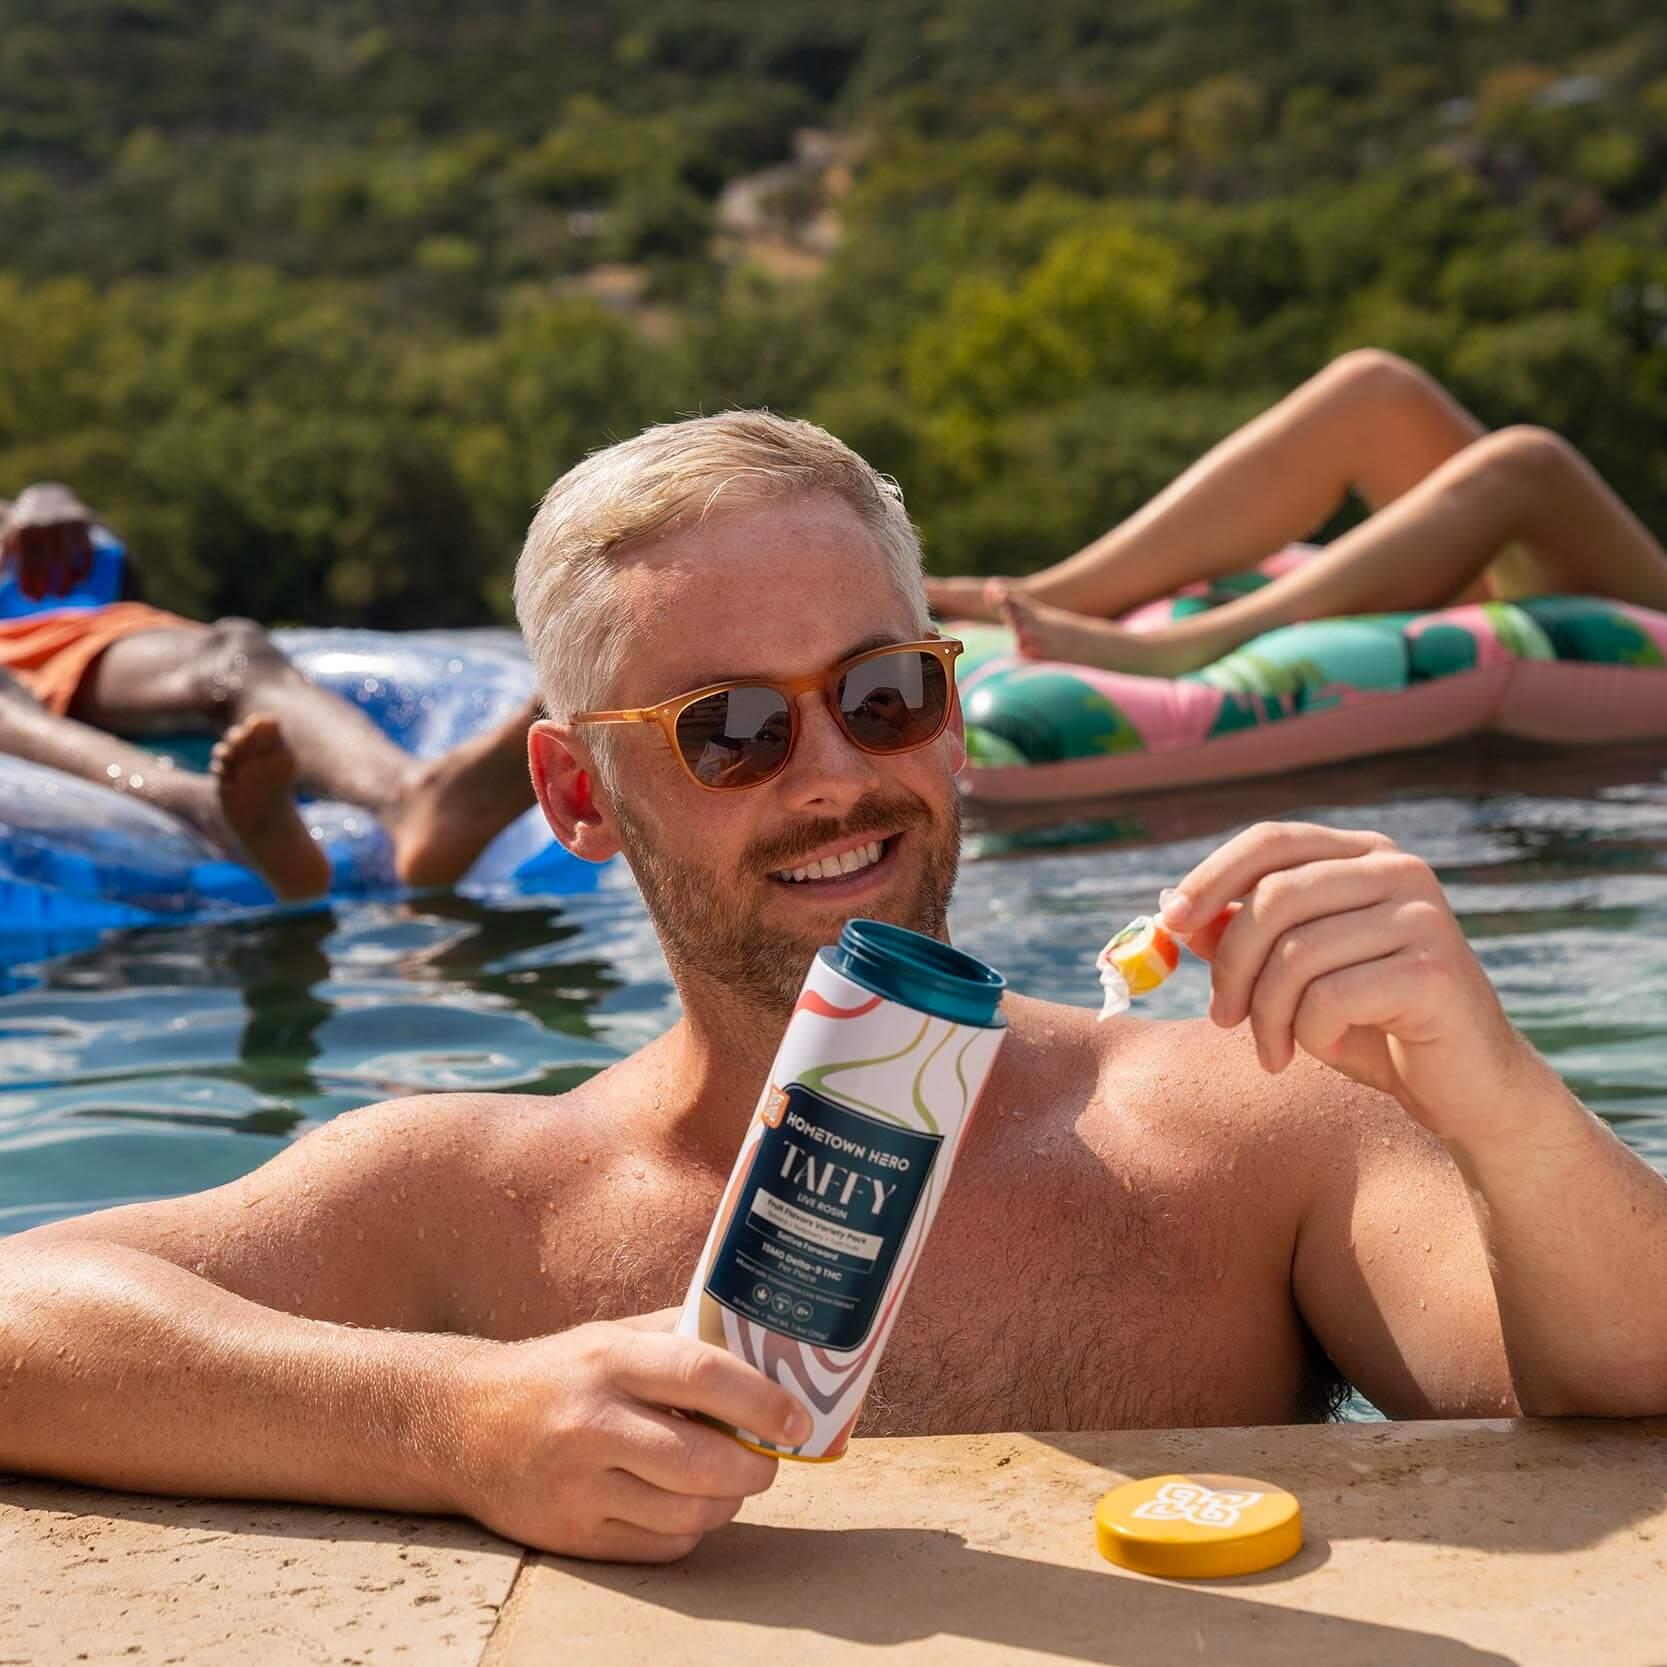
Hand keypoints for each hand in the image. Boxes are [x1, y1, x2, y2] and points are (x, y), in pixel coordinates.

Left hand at [2, 519, 95, 599]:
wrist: (54, 497)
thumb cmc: (28, 523)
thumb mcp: (12, 531)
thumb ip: (4, 551)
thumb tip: (0, 576)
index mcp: (22, 527)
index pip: (25, 560)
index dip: (27, 580)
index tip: (28, 596)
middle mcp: (43, 524)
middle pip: (44, 562)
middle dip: (42, 584)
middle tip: (41, 600)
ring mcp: (64, 525)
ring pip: (66, 559)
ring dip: (64, 581)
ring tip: (60, 595)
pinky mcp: (83, 526)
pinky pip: (86, 551)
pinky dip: (84, 568)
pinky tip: (79, 581)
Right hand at [439, 1312, 810, 1562]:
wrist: (462, 1424)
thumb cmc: (558, 1372)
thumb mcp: (611, 1337)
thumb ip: (679, 1338)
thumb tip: (763, 1342)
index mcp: (609, 1361)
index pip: (700, 1375)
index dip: (760, 1400)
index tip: (798, 1418)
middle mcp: (592, 1423)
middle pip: (700, 1460)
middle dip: (755, 1466)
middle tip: (772, 1458)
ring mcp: (579, 1485)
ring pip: (686, 1514)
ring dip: (729, 1502)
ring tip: (734, 1481)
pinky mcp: (571, 1535)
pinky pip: (659, 1548)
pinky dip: (691, 1532)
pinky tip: (690, 1506)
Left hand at [1162, 822, 1532, 1142]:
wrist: (1465, 1087)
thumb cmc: (1373, 1025)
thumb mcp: (1296, 976)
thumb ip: (1245, 937)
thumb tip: (1176, 914)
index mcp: (1364, 855)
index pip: (1271, 841)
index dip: (1211, 876)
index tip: (1170, 920)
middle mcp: (1399, 870)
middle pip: (1273, 897)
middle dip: (1231, 965)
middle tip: (1223, 1018)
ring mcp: (1421, 915)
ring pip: (1295, 952)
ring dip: (1267, 1014)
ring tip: (1273, 1050)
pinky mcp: (1433, 970)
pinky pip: (1329, 997)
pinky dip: (1309, 1033)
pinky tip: (1326, 1049)